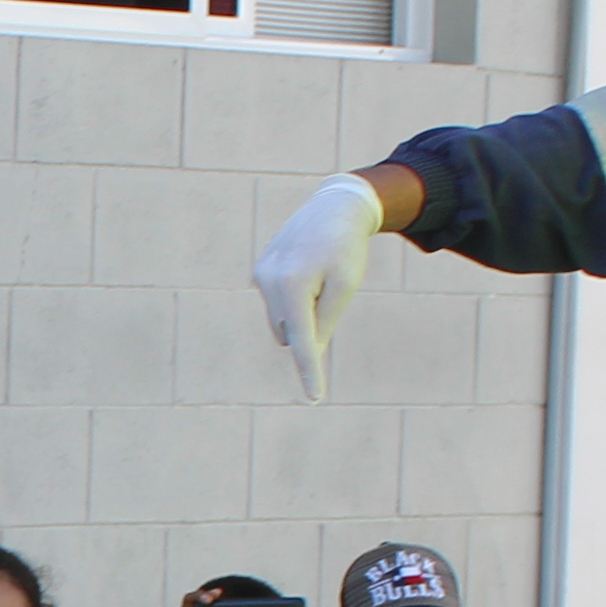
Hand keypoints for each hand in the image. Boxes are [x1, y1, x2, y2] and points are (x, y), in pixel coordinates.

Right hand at [251, 168, 388, 404]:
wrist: (334, 207)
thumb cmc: (346, 249)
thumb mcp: (345, 286)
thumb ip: (325, 321)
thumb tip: (307, 351)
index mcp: (295, 287)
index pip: (302, 341)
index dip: (309, 370)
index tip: (314, 398)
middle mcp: (270, 282)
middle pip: (290, 331)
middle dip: (309, 325)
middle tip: (329, 288)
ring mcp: (261, 275)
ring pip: (281, 319)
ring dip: (299, 311)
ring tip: (317, 276)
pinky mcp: (259, 270)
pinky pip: (275, 301)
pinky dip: (291, 297)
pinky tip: (304, 269)